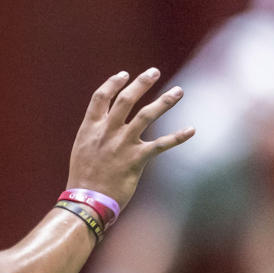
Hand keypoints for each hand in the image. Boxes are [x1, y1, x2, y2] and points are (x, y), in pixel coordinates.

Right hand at [66, 68, 194, 207]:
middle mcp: (107, 132)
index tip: (124, 74)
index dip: (113, 83)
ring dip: (164, 101)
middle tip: (154, 72)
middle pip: (126, 100)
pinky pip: (161, 145)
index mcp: (91, 127)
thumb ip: (94, 133)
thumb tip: (105, 124)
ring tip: (178, 91)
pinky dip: (177, 137)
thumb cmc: (83, 177)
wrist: (87, 200)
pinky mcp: (136, 159)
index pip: (101, 97)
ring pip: (146, 116)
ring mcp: (122, 144)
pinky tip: (191, 130)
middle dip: (141, 83)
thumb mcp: (82, 149)